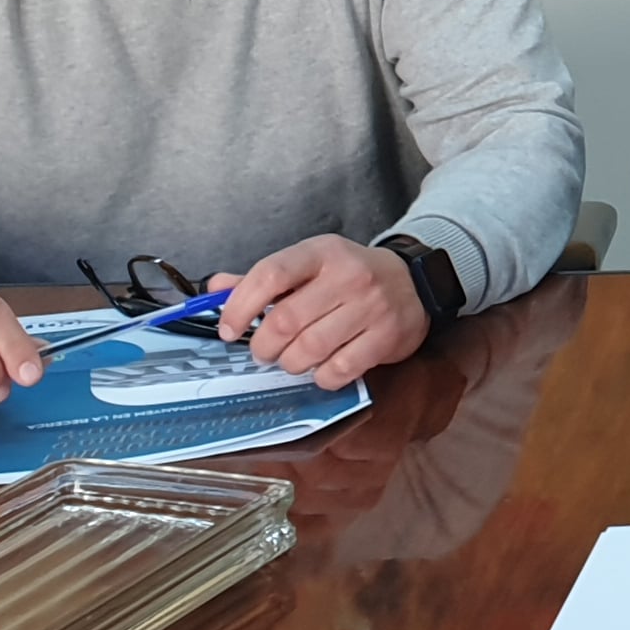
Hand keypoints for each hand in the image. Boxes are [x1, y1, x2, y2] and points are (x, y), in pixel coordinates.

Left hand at [213, 234, 431, 390]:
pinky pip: (339, 369)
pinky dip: (321, 377)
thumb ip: (264, 279)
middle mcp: (349, 275)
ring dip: (290, 363)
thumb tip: (215, 288)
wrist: (414, 282)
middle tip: (263, 352)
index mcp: (321, 252)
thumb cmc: (350, 276)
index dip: (241, 305)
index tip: (229, 330)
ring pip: (310, 349)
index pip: (271, 274)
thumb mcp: (310, 265)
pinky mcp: (387, 336)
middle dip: (263, 346)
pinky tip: (322, 369)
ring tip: (292, 360)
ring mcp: (372, 306)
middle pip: (286, 320)